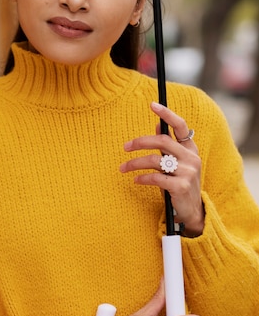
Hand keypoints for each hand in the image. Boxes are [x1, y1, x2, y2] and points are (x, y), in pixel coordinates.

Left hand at [120, 102, 203, 235]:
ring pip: (155, 160)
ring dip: (135, 163)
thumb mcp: (177, 162)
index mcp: (190, 149)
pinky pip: (156, 177)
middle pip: (162, 141)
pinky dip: (142, 178)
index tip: (152, 105)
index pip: (180, 126)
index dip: (167, 114)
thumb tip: (156, 125)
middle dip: (140, 142)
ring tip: (123, 168)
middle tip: (125, 147)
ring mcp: (188, 172)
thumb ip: (168, 145)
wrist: (191, 211)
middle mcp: (191, 158)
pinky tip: (136, 180)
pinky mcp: (181, 186)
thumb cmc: (180, 182)